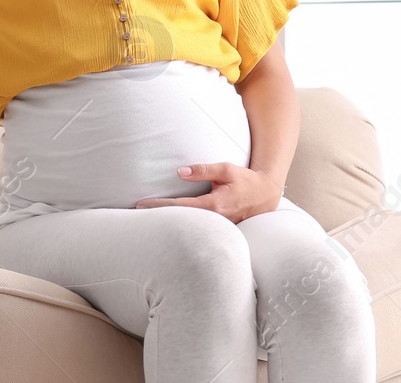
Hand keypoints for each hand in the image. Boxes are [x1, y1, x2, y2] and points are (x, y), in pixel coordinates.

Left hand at [136, 162, 281, 222]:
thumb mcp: (227, 169)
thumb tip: (180, 172)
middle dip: (158, 219)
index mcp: (214, 205)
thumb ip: (203, 170)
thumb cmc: (245, 180)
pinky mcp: (219, 231)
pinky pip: (197, 230)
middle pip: (181, 222)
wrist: (265, 196)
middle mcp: (214, 220)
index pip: (180, 207)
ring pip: (188, 228)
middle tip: (135, 216)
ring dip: (169, 224)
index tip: (141, 205)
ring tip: (147, 222)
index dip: (159, 206)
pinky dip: (183, 227)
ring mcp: (217, 228)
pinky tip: (170, 226)